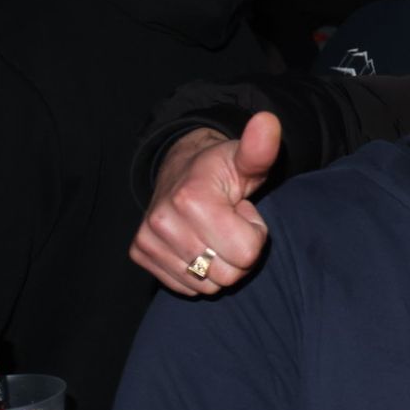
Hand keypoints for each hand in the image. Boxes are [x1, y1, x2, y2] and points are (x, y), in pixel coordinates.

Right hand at [129, 112, 279, 294]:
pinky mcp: (141, 254)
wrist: (183, 170)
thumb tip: (268, 121)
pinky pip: (186, 288)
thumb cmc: (223, 169)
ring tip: (214, 232)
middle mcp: (162, 221)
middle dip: (238, 252)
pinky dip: (199, 273)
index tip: (242, 212)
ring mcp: (148, 240)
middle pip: (227, 275)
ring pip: (207, 286)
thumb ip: (260, 148)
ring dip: (219, 264)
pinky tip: (198, 244)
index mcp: (191, 199)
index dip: (254, 234)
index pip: (247, 253)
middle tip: (229, 224)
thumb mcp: (247, 159)